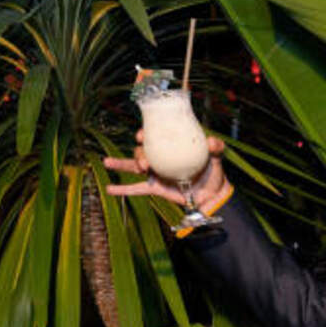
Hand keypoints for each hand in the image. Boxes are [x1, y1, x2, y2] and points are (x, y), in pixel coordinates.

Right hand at [103, 129, 231, 208]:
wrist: (212, 194)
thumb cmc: (213, 171)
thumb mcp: (216, 156)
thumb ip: (216, 147)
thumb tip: (212, 142)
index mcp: (171, 145)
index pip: (153, 134)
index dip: (144, 132)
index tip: (140, 135)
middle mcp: (161, 157)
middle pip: (141, 150)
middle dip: (137, 153)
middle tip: (143, 161)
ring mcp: (156, 172)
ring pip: (134, 165)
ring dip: (120, 163)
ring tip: (108, 162)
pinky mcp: (155, 187)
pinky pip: (136, 188)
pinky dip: (122, 189)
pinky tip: (109, 189)